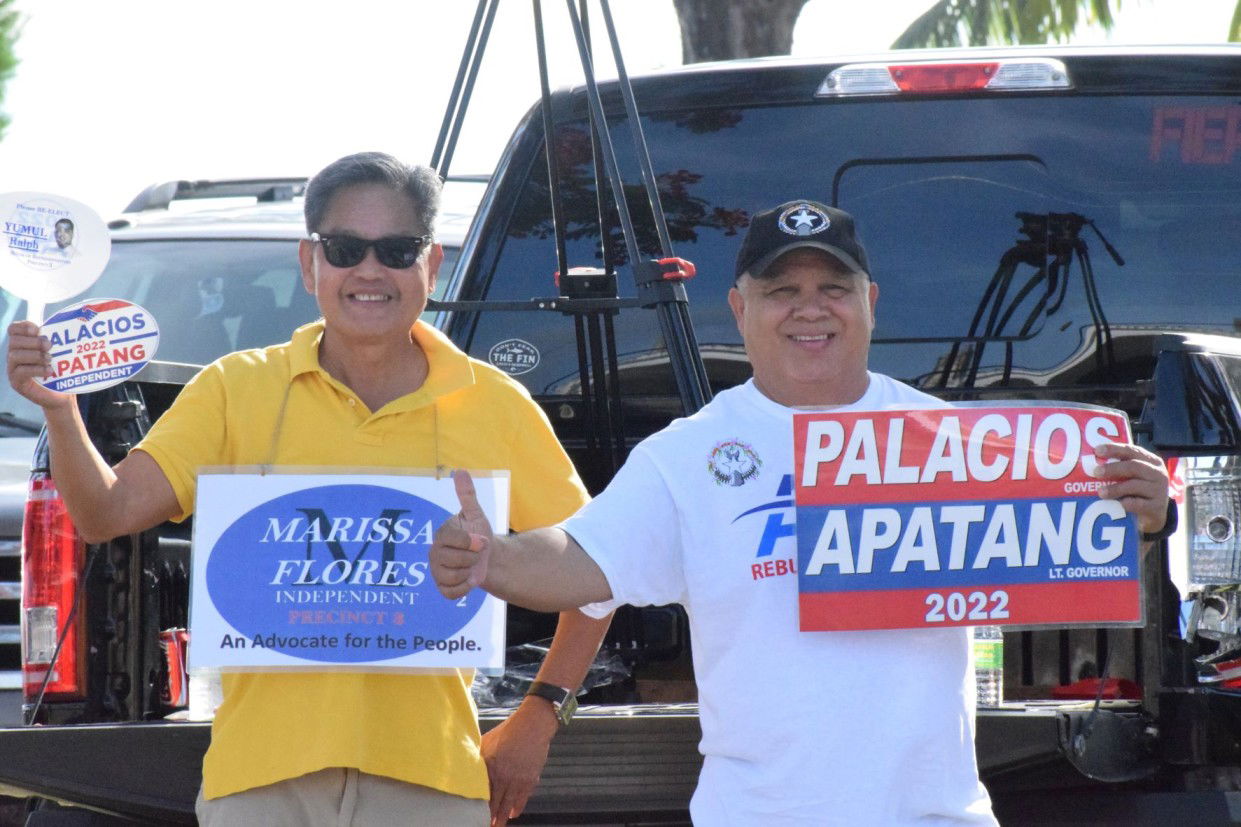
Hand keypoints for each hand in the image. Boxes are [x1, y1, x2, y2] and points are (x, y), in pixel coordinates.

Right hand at [6, 321, 69, 410]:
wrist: (61, 395)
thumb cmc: (61, 371)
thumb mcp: (59, 353)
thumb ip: (56, 340)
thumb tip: (66, 328)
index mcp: (23, 344)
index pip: (13, 329)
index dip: (23, 326)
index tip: (38, 330)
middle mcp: (14, 355)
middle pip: (14, 341)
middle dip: (33, 341)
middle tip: (49, 346)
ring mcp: (13, 369)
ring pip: (15, 355)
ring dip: (35, 355)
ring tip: (50, 359)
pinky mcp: (16, 382)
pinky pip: (21, 371)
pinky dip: (36, 369)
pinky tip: (49, 371)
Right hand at [430, 470, 493, 598]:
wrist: (488, 557)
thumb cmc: (479, 534)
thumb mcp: (476, 514)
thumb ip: (467, 495)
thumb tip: (460, 471)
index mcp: (442, 534)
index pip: (455, 540)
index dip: (473, 542)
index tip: (480, 540)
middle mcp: (434, 553)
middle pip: (456, 560)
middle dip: (474, 558)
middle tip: (476, 554)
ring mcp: (437, 571)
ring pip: (455, 576)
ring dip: (471, 572)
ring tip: (471, 565)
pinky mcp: (442, 588)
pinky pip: (452, 593)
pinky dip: (465, 588)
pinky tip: (469, 579)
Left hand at [481, 698, 557, 825]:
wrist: (533, 725)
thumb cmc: (508, 730)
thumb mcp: (487, 742)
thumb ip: (478, 756)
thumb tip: (469, 765)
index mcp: (492, 769)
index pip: (484, 795)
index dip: (481, 807)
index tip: (476, 815)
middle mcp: (505, 778)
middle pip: (497, 804)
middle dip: (493, 817)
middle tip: (489, 825)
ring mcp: (519, 780)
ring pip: (511, 805)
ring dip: (505, 816)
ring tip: (500, 823)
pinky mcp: (531, 779)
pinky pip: (524, 798)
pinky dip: (518, 806)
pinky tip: (514, 811)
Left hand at [1092, 441, 1170, 534]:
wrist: (1155, 514)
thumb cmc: (1138, 491)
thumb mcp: (1132, 476)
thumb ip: (1119, 469)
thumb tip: (1091, 464)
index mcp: (1150, 461)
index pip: (1131, 450)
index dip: (1114, 449)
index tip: (1097, 451)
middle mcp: (1157, 473)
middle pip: (1134, 466)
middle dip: (1113, 468)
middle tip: (1096, 472)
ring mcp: (1159, 490)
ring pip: (1135, 485)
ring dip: (1115, 488)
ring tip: (1100, 492)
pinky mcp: (1157, 507)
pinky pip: (1139, 504)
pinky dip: (1126, 503)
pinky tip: (1117, 504)